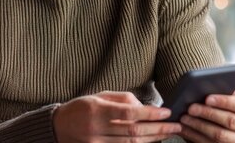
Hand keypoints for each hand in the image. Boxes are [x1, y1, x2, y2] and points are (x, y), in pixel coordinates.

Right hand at [53, 91, 181, 141]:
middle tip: (176, 125)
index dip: (150, 114)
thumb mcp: (100, 96)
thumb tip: (144, 106)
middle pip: (133, 131)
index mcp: (97, 109)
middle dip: (158, 129)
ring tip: (169, 133)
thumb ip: (122, 99)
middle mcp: (97, 128)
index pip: (129, 113)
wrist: (58, 127)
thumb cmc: (82, 107)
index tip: (167, 112)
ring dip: (153, 139)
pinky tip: (152, 141)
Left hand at [178, 91, 234, 141]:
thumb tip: (205, 85)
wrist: (232, 134)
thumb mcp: (228, 104)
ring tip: (184, 118)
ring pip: (219, 135)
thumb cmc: (226, 112)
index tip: (207, 98)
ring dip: (199, 126)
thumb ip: (222, 94)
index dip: (223, 101)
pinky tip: (183, 129)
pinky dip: (194, 136)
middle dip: (208, 113)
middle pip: (229, 120)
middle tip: (191, 108)